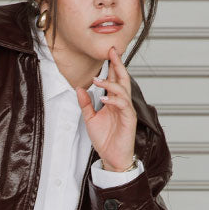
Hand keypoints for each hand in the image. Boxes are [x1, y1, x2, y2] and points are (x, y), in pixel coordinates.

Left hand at [75, 44, 136, 172]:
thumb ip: (86, 104)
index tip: (108, 52)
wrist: (112, 157)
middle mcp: (122, 103)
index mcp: (114, 101)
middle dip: (118, 65)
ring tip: (97, 80)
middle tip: (112, 51)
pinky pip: (123, 105)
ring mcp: (127, 110)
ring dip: (111, 83)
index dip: (112, 66)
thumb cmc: (105, 140)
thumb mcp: (90, 119)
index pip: (114, 79)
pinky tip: (104, 99)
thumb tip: (79, 89)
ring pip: (123, 90)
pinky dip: (114, 100)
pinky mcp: (129, 119)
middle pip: (123, 79)